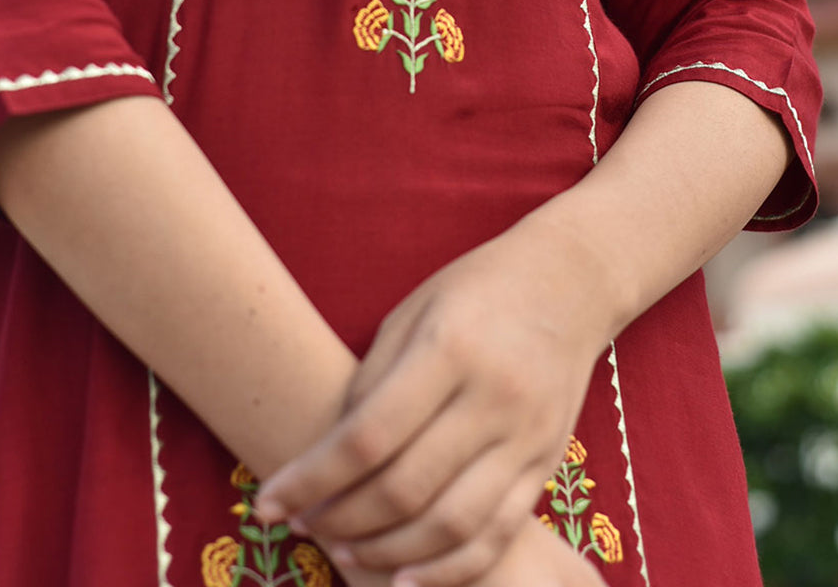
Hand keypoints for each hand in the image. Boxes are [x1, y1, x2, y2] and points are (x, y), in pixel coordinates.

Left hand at [255, 214, 616, 586]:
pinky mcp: (547, 463)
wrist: (570, 280)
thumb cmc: (476, 288)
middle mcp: (493, 397)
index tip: (267, 503)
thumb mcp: (414, 310)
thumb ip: (374, 380)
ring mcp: (526, 436)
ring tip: (343, 557)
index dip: (311, 479)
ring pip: (452, 526)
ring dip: (388, 554)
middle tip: (302, 528)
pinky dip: (449, 570)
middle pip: (406, 489)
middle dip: (342, 522)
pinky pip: (497, 534)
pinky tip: (405, 579)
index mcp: (449, 348)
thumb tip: (330, 455)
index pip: (368, 436)